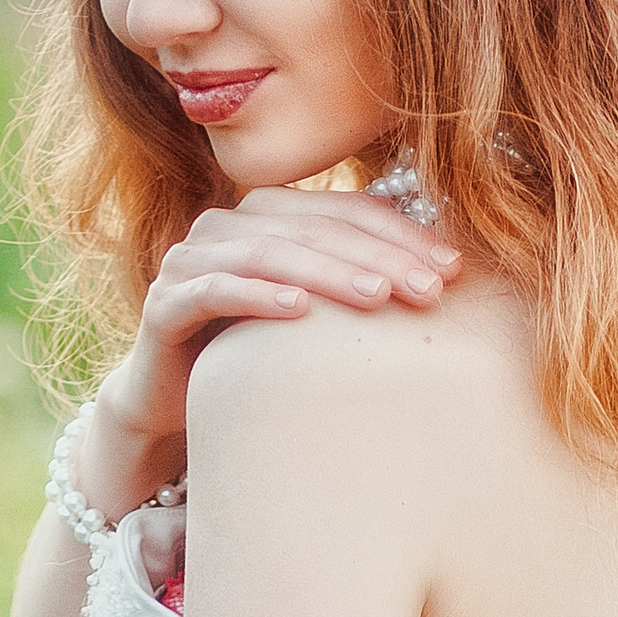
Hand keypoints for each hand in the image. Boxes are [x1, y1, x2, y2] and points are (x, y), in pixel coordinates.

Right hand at [77, 182, 462, 518]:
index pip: (346, 211)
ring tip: (378, 298)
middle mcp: (227, 225)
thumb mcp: (317, 318)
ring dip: (328, 273)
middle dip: (378, 257)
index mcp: (269, 214)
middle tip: (429, 289)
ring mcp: (190, 259)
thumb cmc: (255, 358)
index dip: (402, 235)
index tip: (454, 271)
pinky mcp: (163, 302)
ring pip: (269, 253)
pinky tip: (298, 311)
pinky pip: (215, 290)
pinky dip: (257, 295)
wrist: (170, 405)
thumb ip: (360, 284)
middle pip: (314, 229)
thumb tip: (449, 275)